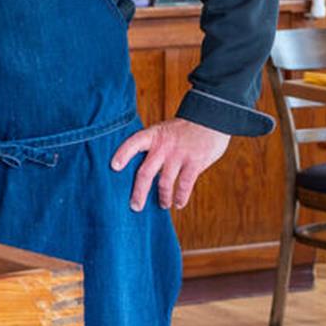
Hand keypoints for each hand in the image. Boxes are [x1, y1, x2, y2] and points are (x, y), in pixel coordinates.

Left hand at [110, 119, 230, 211]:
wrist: (211, 119)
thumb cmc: (183, 130)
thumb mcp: (164, 131)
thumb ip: (153, 148)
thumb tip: (142, 172)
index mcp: (153, 135)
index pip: (133, 143)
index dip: (123, 154)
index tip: (114, 167)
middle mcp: (164, 146)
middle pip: (146, 172)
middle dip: (139, 192)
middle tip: (135, 206)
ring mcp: (179, 154)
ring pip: (165, 182)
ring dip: (163, 197)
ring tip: (162, 205)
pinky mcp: (195, 162)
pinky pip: (184, 185)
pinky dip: (180, 197)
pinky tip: (178, 203)